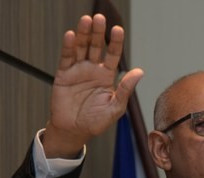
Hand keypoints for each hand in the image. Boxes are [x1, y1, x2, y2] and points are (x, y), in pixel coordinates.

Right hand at [43, 14, 143, 157]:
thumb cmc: (96, 122)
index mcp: (107, 76)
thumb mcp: (115, 108)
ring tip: (87, 20)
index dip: (116, 42)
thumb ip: (125, 89)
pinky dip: (69, 46)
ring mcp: (78, 71)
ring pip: (81, 48)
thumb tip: (140, 72)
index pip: (113, 55)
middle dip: (98, 32)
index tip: (118, 30)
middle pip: (96, 46)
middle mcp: (92, 70)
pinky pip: (67, 58)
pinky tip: (71, 35)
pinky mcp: (64, 75)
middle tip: (100, 18)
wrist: (74, 132)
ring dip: (84, 34)